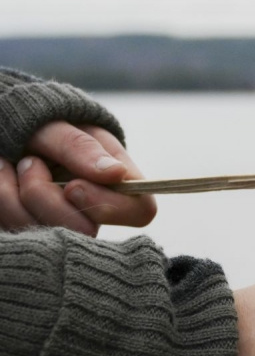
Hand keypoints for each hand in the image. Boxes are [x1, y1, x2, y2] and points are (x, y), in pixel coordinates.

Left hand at [0, 121, 156, 235]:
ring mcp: (62, 223)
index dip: (111, 207)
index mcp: (116, 179)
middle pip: (85, 231)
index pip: (140, 210)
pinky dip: (3, 202)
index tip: (73, 186)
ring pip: (46, 235)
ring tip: (11, 164)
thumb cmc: (37, 120)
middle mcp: (93, 208)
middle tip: (29, 163)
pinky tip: (3, 179)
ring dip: (15, 195)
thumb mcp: (57, 123)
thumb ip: (81, 146)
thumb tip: (116, 174)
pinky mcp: (32, 230)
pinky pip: (17, 232)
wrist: (4, 122)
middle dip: (46, 198)